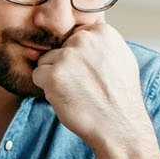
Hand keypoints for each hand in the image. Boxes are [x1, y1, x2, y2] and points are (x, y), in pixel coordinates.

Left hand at [31, 22, 159, 158]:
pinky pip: (38, 75)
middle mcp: (85, 39)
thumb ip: (101, 44)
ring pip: (47, 61)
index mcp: (102, 32)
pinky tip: (67, 98)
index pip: (75, 37)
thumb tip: (83, 34)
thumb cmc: (121, 97)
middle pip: (60, 48)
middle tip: (85, 85)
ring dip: (56, 77)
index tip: (91, 73)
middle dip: (67, 66)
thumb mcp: (121, 58)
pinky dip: (47, 89)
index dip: (79, 58)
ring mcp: (68, 56)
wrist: (120, 126)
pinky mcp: (54, 75)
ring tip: (78, 93)